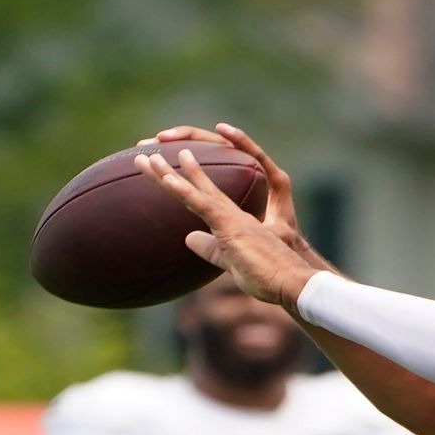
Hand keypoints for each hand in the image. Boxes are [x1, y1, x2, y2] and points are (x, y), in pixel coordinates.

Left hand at [135, 147, 317, 306]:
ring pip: (193, 190)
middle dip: (169, 170)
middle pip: (194, 186)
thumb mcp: (229, 261)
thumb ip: (210, 248)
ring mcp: (231, 217)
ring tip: (144, 156)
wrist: (290, 281)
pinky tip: (168, 178)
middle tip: (145, 153)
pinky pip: (203, 204)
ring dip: (167, 173)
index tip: (162, 170)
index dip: (181, 183)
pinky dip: (184, 190)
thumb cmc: (265, 274)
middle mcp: (231, 213)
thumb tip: (188, 238)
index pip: (200, 197)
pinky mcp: (231, 225)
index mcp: (231, 221)